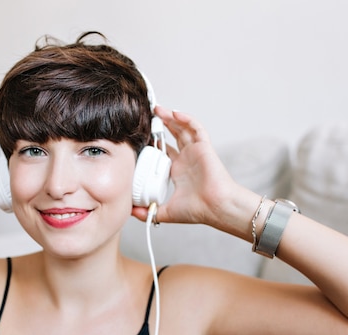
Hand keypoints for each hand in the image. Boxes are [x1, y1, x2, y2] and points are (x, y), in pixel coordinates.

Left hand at [131, 106, 240, 226]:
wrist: (216, 207)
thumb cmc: (199, 210)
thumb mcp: (166, 211)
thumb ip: (149, 211)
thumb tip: (131, 212)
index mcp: (178, 171)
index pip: (163, 152)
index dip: (153, 144)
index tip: (139, 138)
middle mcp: (186, 159)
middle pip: (173, 137)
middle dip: (161, 126)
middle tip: (148, 117)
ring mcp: (195, 152)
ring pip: (182, 129)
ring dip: (170, 118)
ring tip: (157, 109)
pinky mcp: (204, 147)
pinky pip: (196, 128)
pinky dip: (186, 119)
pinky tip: (175, 114)